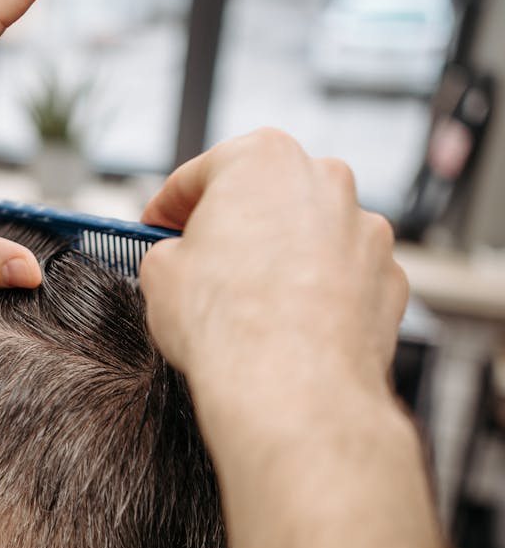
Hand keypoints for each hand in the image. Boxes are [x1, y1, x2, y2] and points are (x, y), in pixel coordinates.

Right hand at [138, 129, 408, 397]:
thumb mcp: (159, 274)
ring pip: (309, 235)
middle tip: (201, 262)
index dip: (168, 206)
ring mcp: (365, 231)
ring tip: (246, 302)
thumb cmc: (228, 325)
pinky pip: (342, 276)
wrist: (290, 388)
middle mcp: (324, 182)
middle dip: (233, 225)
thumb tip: (181, 261)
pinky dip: (316, 293)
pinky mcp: (388, 279)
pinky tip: (286, 324)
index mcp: (262, 160)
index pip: (200, 174)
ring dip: (278, 258)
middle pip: (264, 195)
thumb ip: (171, 251)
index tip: (159, 228)